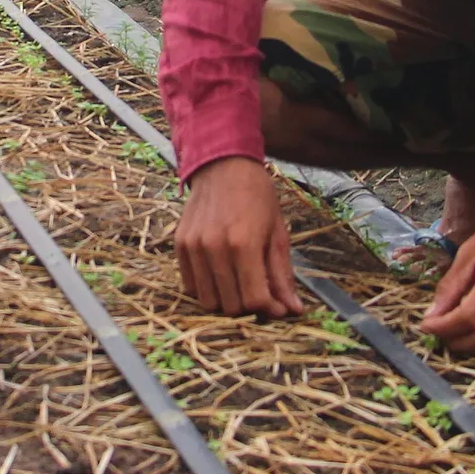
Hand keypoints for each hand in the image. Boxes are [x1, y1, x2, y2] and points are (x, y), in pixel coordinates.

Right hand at [175, 156, 301, 318]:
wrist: (223, 165)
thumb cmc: (256, 196)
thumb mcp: (278, 233)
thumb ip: (282, 274)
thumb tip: (294, 309)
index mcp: (244, 243)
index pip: (255, 299)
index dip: (270, 309)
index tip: (277, 305)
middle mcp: (215, 247)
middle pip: (231, 305)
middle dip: (249, 305)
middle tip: (259, 291)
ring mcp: (194, 246)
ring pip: (209, 300)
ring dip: (226, 299)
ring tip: (239, 283)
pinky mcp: (180, 245)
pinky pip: (190, 286)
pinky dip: (207, 287)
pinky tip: (220, 273)